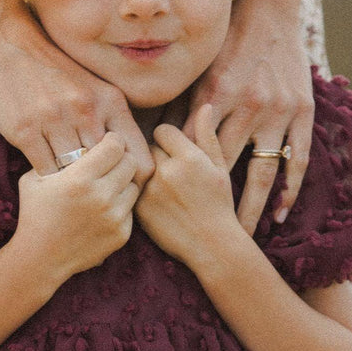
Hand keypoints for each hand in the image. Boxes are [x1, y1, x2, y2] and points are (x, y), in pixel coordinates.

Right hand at [0, 3, 154, 186]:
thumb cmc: (45, 67)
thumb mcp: (88, 85)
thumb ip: (108, 117)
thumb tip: (125, 159)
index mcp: (110, 101)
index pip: (138, 159)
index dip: (134, 184)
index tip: (120, 191)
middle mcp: (88, 111)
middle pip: (109, 172)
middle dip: (103, 190)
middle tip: (96, 202)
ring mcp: (57, 121)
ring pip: (76, 175)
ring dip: (72, 188)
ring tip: (70, 196)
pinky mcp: (26, 130)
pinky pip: (46, 172)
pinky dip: (47, 181)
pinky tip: (45, 182)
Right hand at [14, 132, 139, 287]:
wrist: (40, 258)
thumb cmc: (34, 213)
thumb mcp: (35, 178)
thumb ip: (58, 156)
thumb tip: (78, 135)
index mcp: (80, 178)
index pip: (115, 145)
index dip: (111, 141)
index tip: (105, 144)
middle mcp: (101, 196)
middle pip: (130, 162)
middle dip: (120, 159)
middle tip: (109, 163)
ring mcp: (114, 217)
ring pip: (135, 185)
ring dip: (123, 182)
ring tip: (106, 186)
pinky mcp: (121, 234)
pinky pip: (131, 209)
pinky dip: (121, 206)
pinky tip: (103, 208)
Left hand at [135, 105, 243, 271]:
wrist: (212, 245)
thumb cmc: (219, 204)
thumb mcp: (219, 168)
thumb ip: (207, 136)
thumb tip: (204, 106)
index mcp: (190, 158)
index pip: (162, 130)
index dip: (168, 139)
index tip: (174, 149)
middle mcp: (168, 171)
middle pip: (148, 147)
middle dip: (157, 154)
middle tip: (168, 169)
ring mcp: (151, 191)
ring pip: (138, 167)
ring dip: (147, 171)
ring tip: (163, 185)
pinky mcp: (139, 208)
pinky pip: (132, 187)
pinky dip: (139, 189)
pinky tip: (155, 199)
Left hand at [183, 0, 315, 232]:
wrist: (272, 10)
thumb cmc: (228, 40)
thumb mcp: (202, 69)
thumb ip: (182, 103)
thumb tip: (152, 137)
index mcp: (217, 95)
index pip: (195, 150)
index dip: (183, 182)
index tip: (172, 211)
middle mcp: (248, 105)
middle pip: (227, 169)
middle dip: (216, 205)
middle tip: (203, 238)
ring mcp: (278, 112)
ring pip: (263, 172)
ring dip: (254, 209)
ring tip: (244, 237)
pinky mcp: (302, 114)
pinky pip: (296, 160)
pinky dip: (289, 190)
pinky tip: (280, 215)